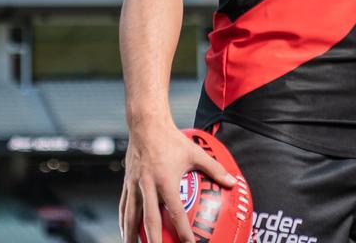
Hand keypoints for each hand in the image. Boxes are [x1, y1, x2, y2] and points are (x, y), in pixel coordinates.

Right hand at [119, 123, 235, 242]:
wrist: (145, 124)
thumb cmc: (172, 139)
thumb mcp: (196, 152)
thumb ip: (215, 168)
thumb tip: (232, 182)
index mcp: (165, 181)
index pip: (175, 212)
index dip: (182, 231)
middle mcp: (147, 185)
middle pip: (149, 220)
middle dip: (153, 241)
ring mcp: (135, 185)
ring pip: (131, 216)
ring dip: (131, 235)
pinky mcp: (126, 182)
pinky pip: (124, 206)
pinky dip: (123, 221)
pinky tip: (125, 231)